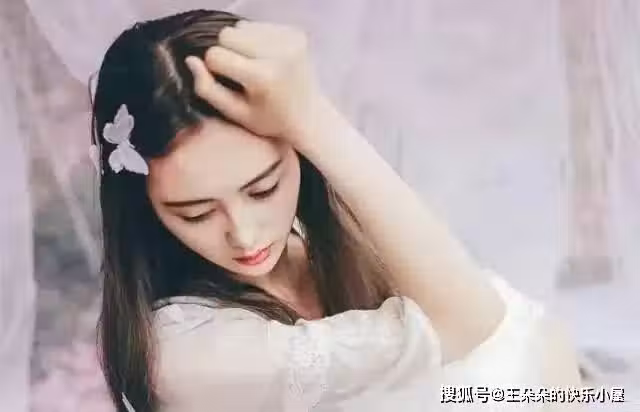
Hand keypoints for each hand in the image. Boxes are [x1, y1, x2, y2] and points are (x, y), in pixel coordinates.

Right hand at [185, 21, 324, 144]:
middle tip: (241, 72)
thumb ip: (208, 89)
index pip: (215, 56)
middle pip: (227, 34)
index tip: (228, 82)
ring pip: (241, 26)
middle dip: (227, 52)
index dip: (215, 68)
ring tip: (254, 64)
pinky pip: (258, 25)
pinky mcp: (296, 33)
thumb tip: (190, 59)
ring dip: (241, 44)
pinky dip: (256, 39)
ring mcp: (289, 40)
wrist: (309, 114)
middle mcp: (278, 53)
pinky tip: (266, 58)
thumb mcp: (236, 113)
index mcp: (263, 77)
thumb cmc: (269, 119)